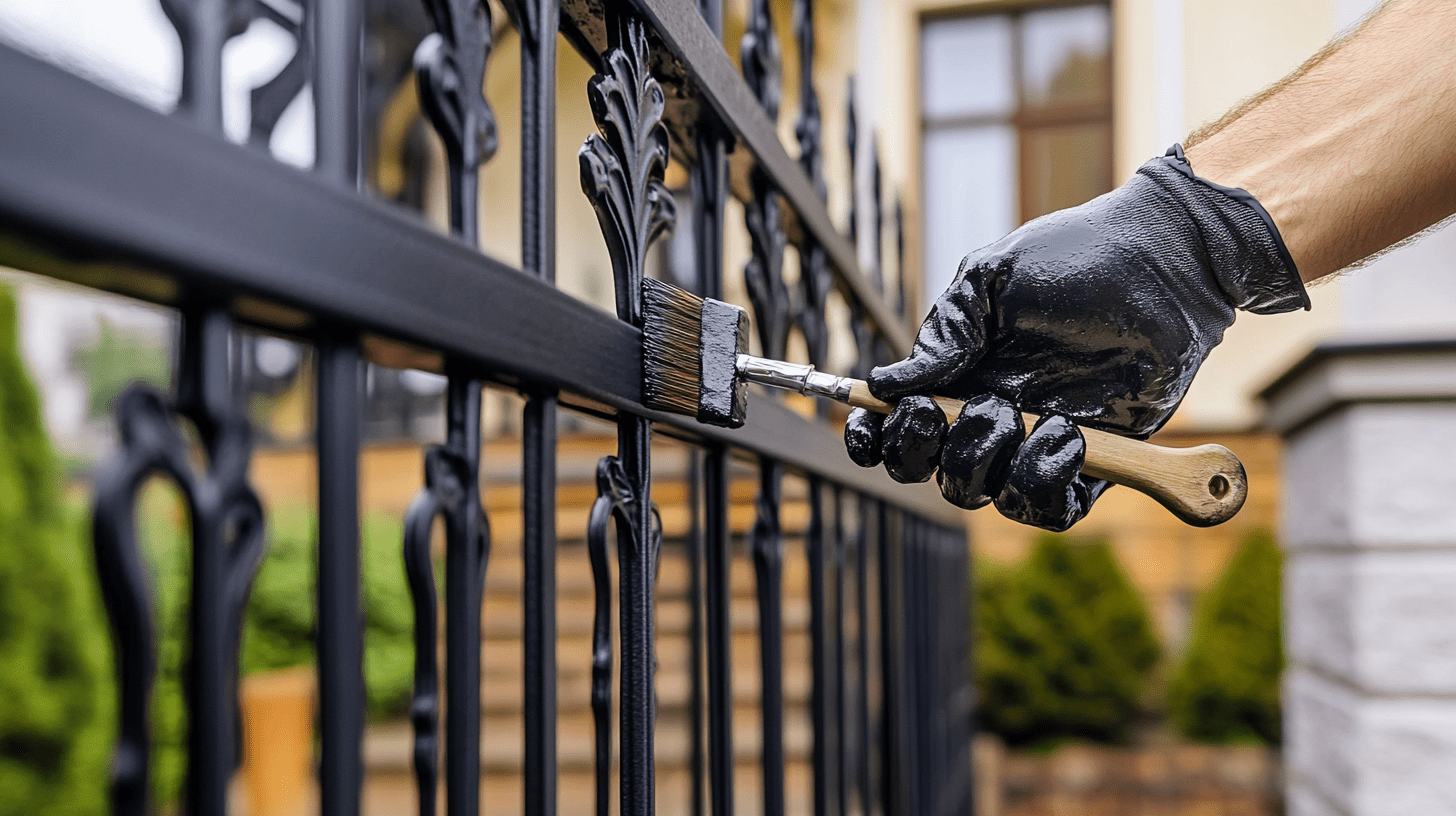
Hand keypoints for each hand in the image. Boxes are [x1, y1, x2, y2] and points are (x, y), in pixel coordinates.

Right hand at [845, 146, 1306, 530]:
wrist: (1165, 266)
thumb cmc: (1077, 259)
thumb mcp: (994, 278)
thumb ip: (944, 332)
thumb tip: (889, 383)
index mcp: (959, 377)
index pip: (899, 430)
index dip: (876, 441)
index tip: (872, 428)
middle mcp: (993, 418)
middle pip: (935, 473)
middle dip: (941, 450)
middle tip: (977, 406)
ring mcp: (1040, 444)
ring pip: (988, 496)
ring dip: (998, 462)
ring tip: (1033, 415)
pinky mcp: (1095, 465)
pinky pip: (1050, 509)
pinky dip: (1048, 479)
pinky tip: (1071, 434)